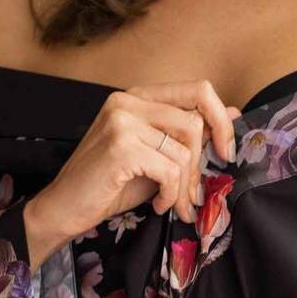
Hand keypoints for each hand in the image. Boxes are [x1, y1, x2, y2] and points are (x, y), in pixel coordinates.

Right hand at [22, 80, 242, 266]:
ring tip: (170, 203)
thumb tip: (233, 113)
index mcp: (138, 97)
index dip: (221, 120)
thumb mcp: (156, 156)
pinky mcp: (121, 147)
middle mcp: (128, 101)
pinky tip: (156, 204)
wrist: (64, 208)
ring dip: (184, 187)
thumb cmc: (109, 185)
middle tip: (192, 195)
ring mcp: (122, 121)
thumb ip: (188, 134)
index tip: (225, 152)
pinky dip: (170, 195)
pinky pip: (169, 171)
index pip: (198, 89)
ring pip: (184, 151)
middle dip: (200, 166)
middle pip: (195, 122)